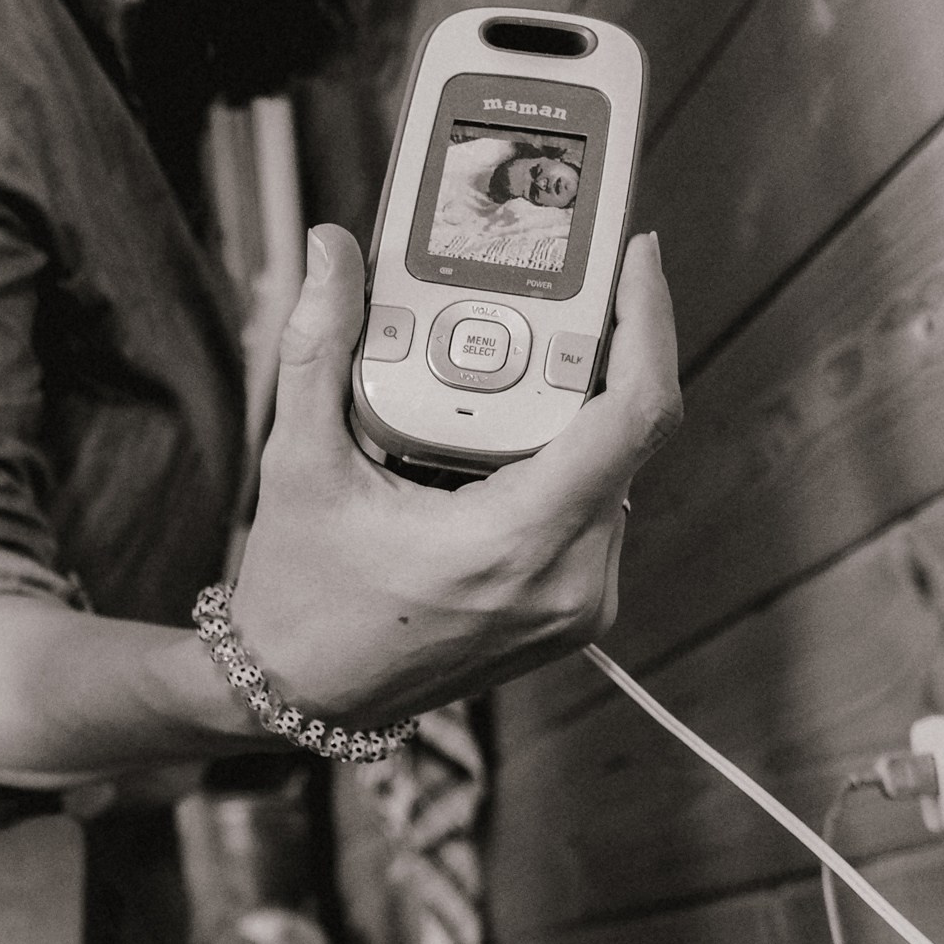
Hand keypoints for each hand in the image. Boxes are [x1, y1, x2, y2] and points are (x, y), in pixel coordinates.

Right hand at [226, 224, 683, 725]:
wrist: (296, 692)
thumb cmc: (299, 590)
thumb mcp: (299, 464)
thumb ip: (319, 349)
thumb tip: (332, 251)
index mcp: (514, 544)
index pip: (632, 416)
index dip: (647, 324)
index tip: (634, 258)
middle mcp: (570, 581)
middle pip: (625, 434)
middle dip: (588, 358)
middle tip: (540, 304)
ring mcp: (581, 605)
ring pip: (614, 471)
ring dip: (571, 415)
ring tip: (499, 382)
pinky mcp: (577, 614)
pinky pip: (597, 511)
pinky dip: (561, 465)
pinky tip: (499, 447)